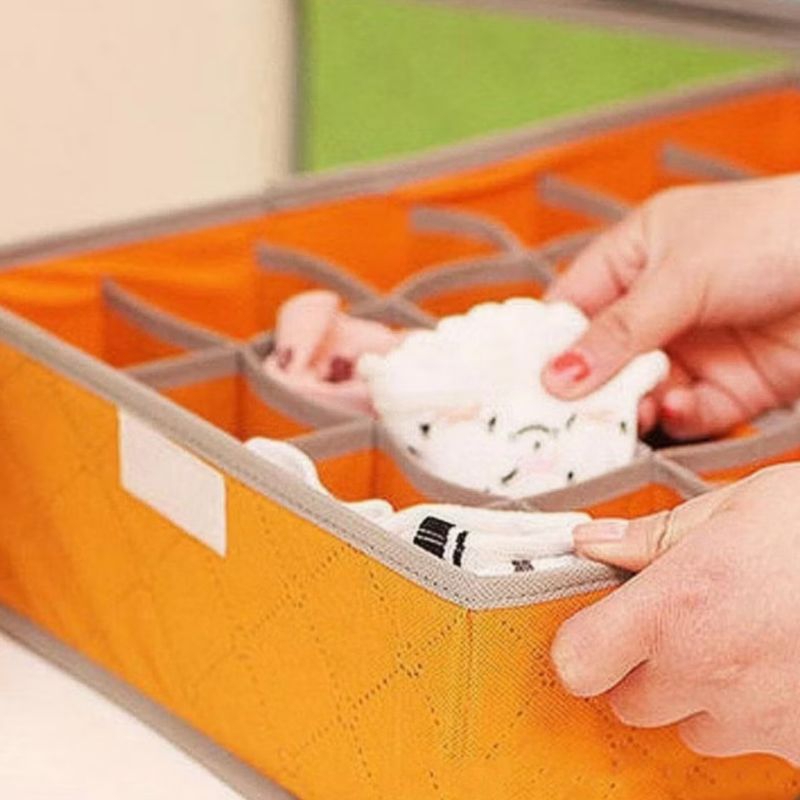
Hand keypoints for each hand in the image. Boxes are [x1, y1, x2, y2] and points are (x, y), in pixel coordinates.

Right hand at [542, 176, 799, 438]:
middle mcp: (659, 306)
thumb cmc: (777, 234)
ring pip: (638, 393)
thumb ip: (618, 332)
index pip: (572, 306)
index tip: (518, 382)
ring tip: (619, 420)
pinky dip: (677, 416)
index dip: (544, 343)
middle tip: (558, 419)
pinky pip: (686, 412)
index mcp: (637, 256)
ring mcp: (693, 348)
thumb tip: (556, 378)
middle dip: (582, 389)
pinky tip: (677, 406)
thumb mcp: (682, 276)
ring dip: (628, 409)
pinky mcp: (729, 386)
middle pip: (600, 359)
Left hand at [551, 464, 799, 763]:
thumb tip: (593, 541)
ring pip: (690, 725)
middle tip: (681, 622)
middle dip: (642, 665)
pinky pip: (752, 743)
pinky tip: (783, 665)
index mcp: (678, 607)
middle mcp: (710, 672)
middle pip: (629, 699)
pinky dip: (755, 712)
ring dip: (700, 692)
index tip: (595, 624)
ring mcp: (760, 719)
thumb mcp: (738, 505)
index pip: (577, 661)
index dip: (580, 644)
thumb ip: (654, 535)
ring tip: (745, 638)